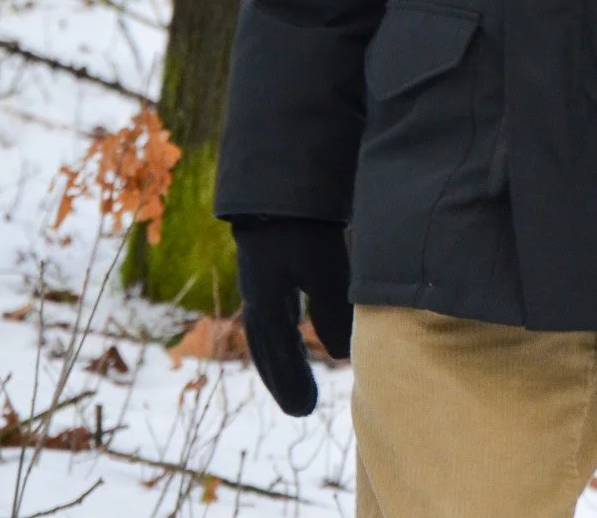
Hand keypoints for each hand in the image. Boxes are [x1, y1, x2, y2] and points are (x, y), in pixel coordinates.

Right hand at [232, 218, 352, 415]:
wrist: (279, 185)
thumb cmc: (303, 228)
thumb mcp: (324, 270)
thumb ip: (331, 312)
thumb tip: (337, 355)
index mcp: (266, 303)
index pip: (276, 354)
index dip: (290, 382)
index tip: (303, 411)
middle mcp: (258, 295)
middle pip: (267, 347)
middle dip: (283, 378)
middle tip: (300, 408)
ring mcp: (261, 279)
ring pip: (268, 330)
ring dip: (280, 359)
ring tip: (294, 381)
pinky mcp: (272, 263)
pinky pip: (272, 311)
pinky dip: (281, 333)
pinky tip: (292, 334)